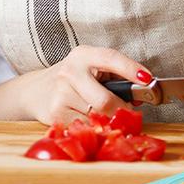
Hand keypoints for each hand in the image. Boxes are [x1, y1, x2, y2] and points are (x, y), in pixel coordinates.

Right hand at [20, 45, 153, 124]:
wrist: (35, 91)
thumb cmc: (71, 80)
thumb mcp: (90, 69)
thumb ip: (115, 78)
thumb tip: (140, 97)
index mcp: (82, 55)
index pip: (111, 58)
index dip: (131, 69)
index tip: (148, 79)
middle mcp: (70, 72)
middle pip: (106, 100)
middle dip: (121, 110)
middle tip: (125, 111)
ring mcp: (61, 94)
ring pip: (97, 118)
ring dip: (107, 121)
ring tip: (101, 114)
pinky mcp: (56, 114)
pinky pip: (86, 128)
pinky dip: (93, 128)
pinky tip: (88, 121)